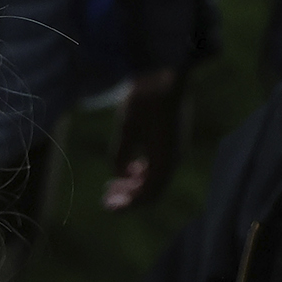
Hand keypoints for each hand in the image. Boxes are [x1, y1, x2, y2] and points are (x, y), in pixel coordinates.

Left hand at [102, 67, 186, 210]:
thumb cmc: (145, 101)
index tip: (108, 207)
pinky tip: (128, 166)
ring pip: (156, 176)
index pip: (148, 195)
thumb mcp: (126, 130)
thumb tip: (120, 174)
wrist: (165, 74)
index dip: (128, 205)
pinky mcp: (172, 137)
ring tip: (114, 183)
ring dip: (135, 183)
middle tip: (107, 197)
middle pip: (153, 189)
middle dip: (130, 196)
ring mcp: (175, 147)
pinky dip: (142, 170)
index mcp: (165, 161)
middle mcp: (174, 158)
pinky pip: (158, 163)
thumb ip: (120, 156)